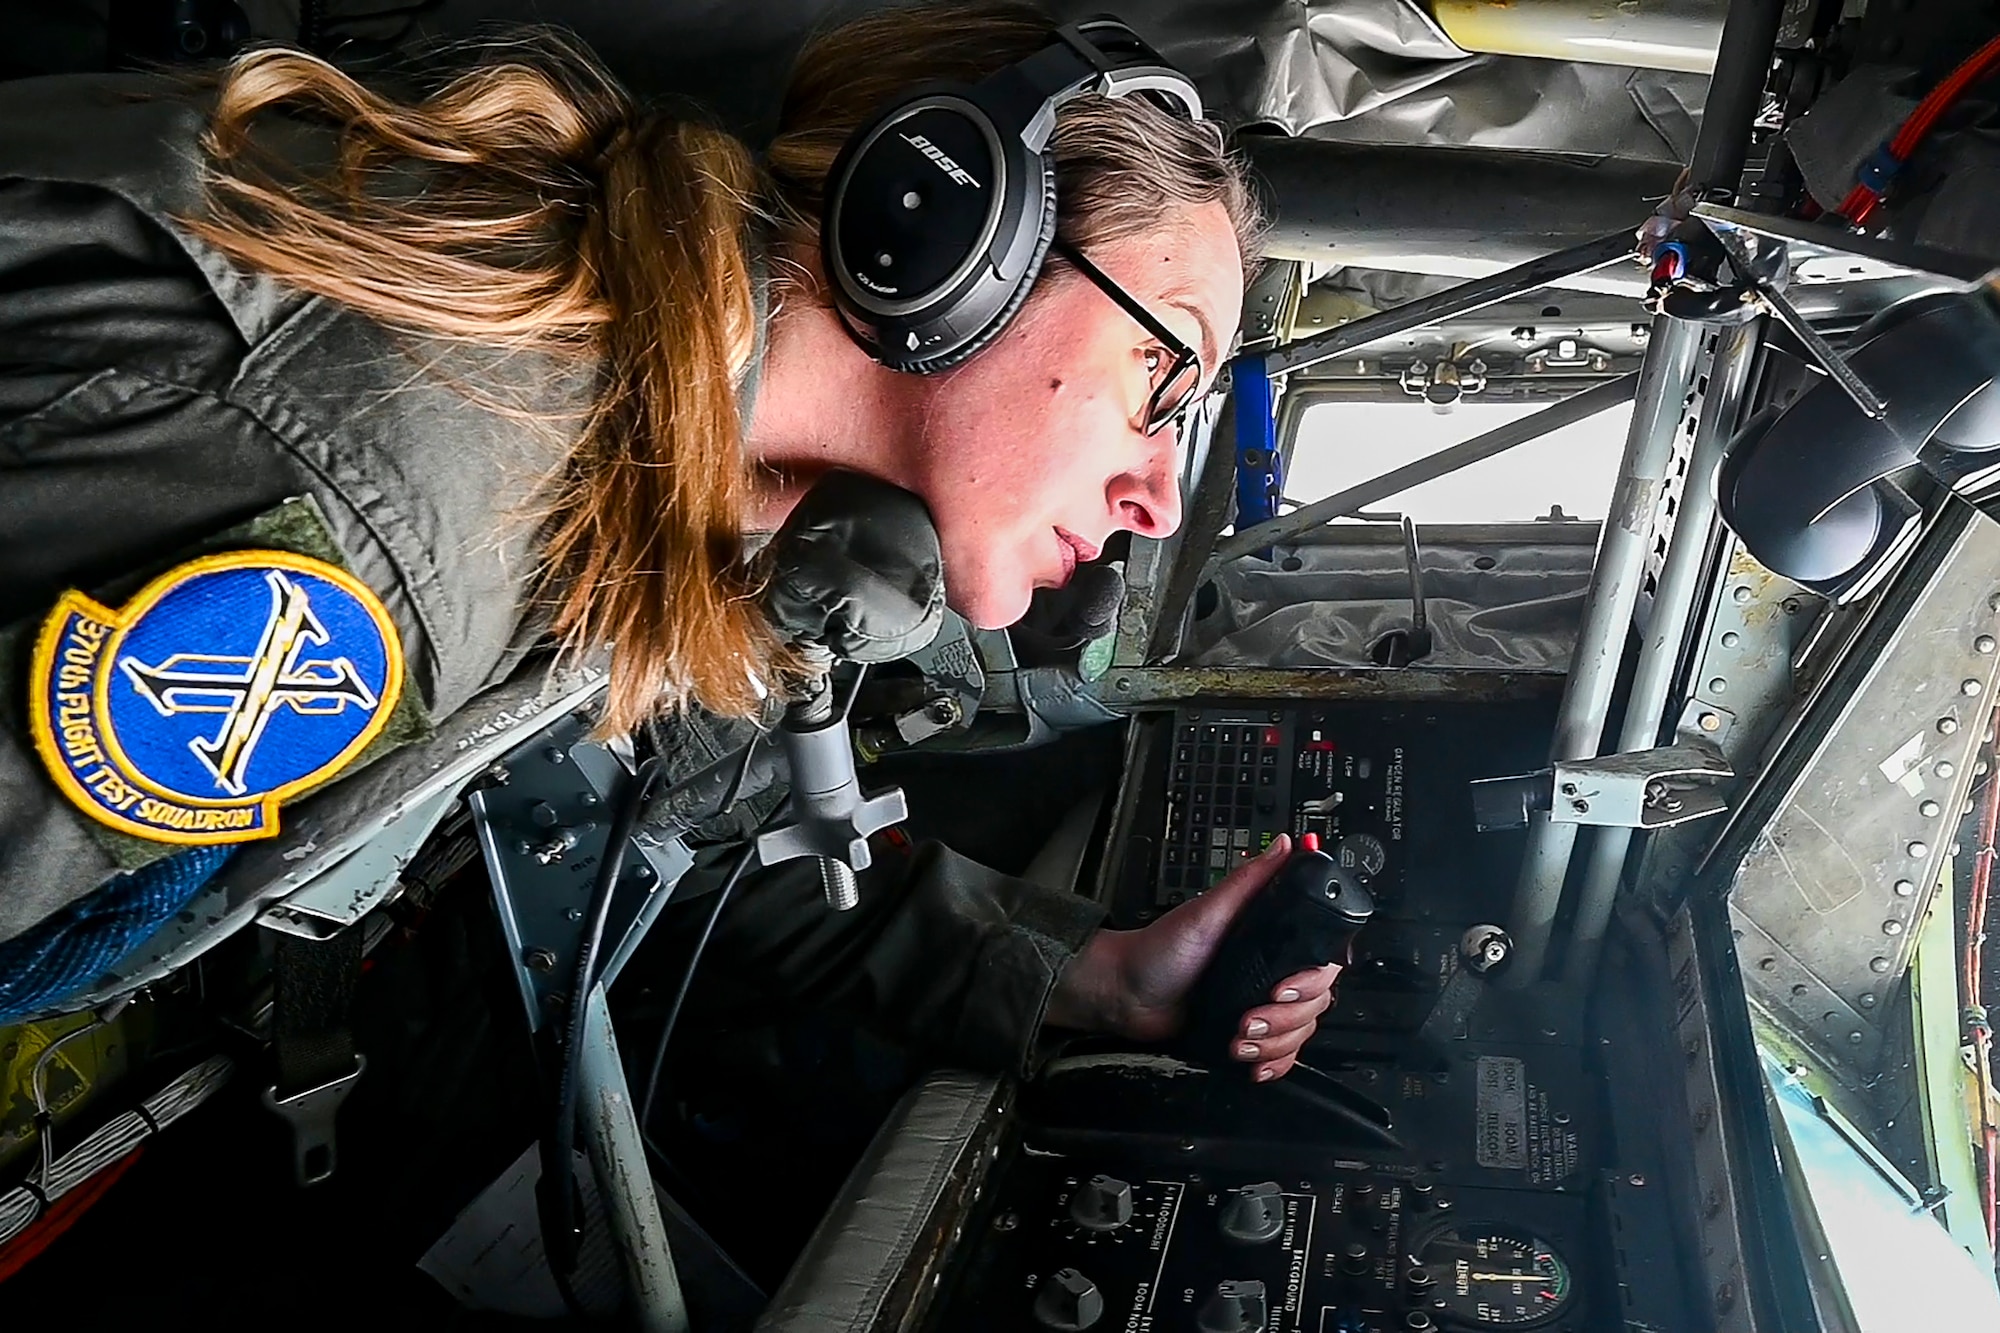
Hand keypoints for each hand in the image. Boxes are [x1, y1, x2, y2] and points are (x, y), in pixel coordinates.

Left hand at [1046, 834, 1341, 1081]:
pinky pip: (1282, 1054)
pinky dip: (1274, 1062)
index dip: (1309, 982)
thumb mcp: (1206, 912)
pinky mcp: (1249, 1034)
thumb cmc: (1158, 950)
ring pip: (1301, 1032)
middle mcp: (1272, 970)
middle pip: (1315, 1004)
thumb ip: (1249, 881)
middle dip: (1285, 1019)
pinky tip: (1255, 1064)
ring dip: (1274, 1043)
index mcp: (1271, 940)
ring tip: (1238, 1039)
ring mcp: (1261, 1003)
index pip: (1321, 963)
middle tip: (1248, 1017)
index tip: (1281, 989)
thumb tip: (1285, 845)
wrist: (1125, 996)